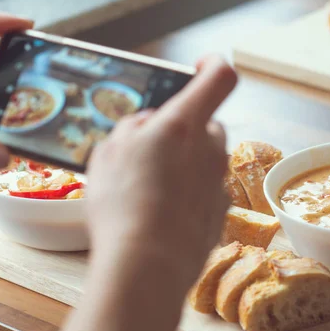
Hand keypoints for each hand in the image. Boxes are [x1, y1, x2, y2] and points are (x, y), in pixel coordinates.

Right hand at [86, 55, 237, 287]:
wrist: (147, 265)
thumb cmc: (123, 206)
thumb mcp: (109, 152)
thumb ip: (134, 127)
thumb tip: (148, 124)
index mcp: (184, 125)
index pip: (219, 77)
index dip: (211, 64)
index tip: (196, 68)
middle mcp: (210, 150)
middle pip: (207, 123)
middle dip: (184, 129)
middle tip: (151, 148)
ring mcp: (219, 183)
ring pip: (205, 159)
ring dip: (185, 162)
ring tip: (149, 187)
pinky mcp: (220, 212)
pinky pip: (205, 190)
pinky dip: (188, 193)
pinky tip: (162, 212)